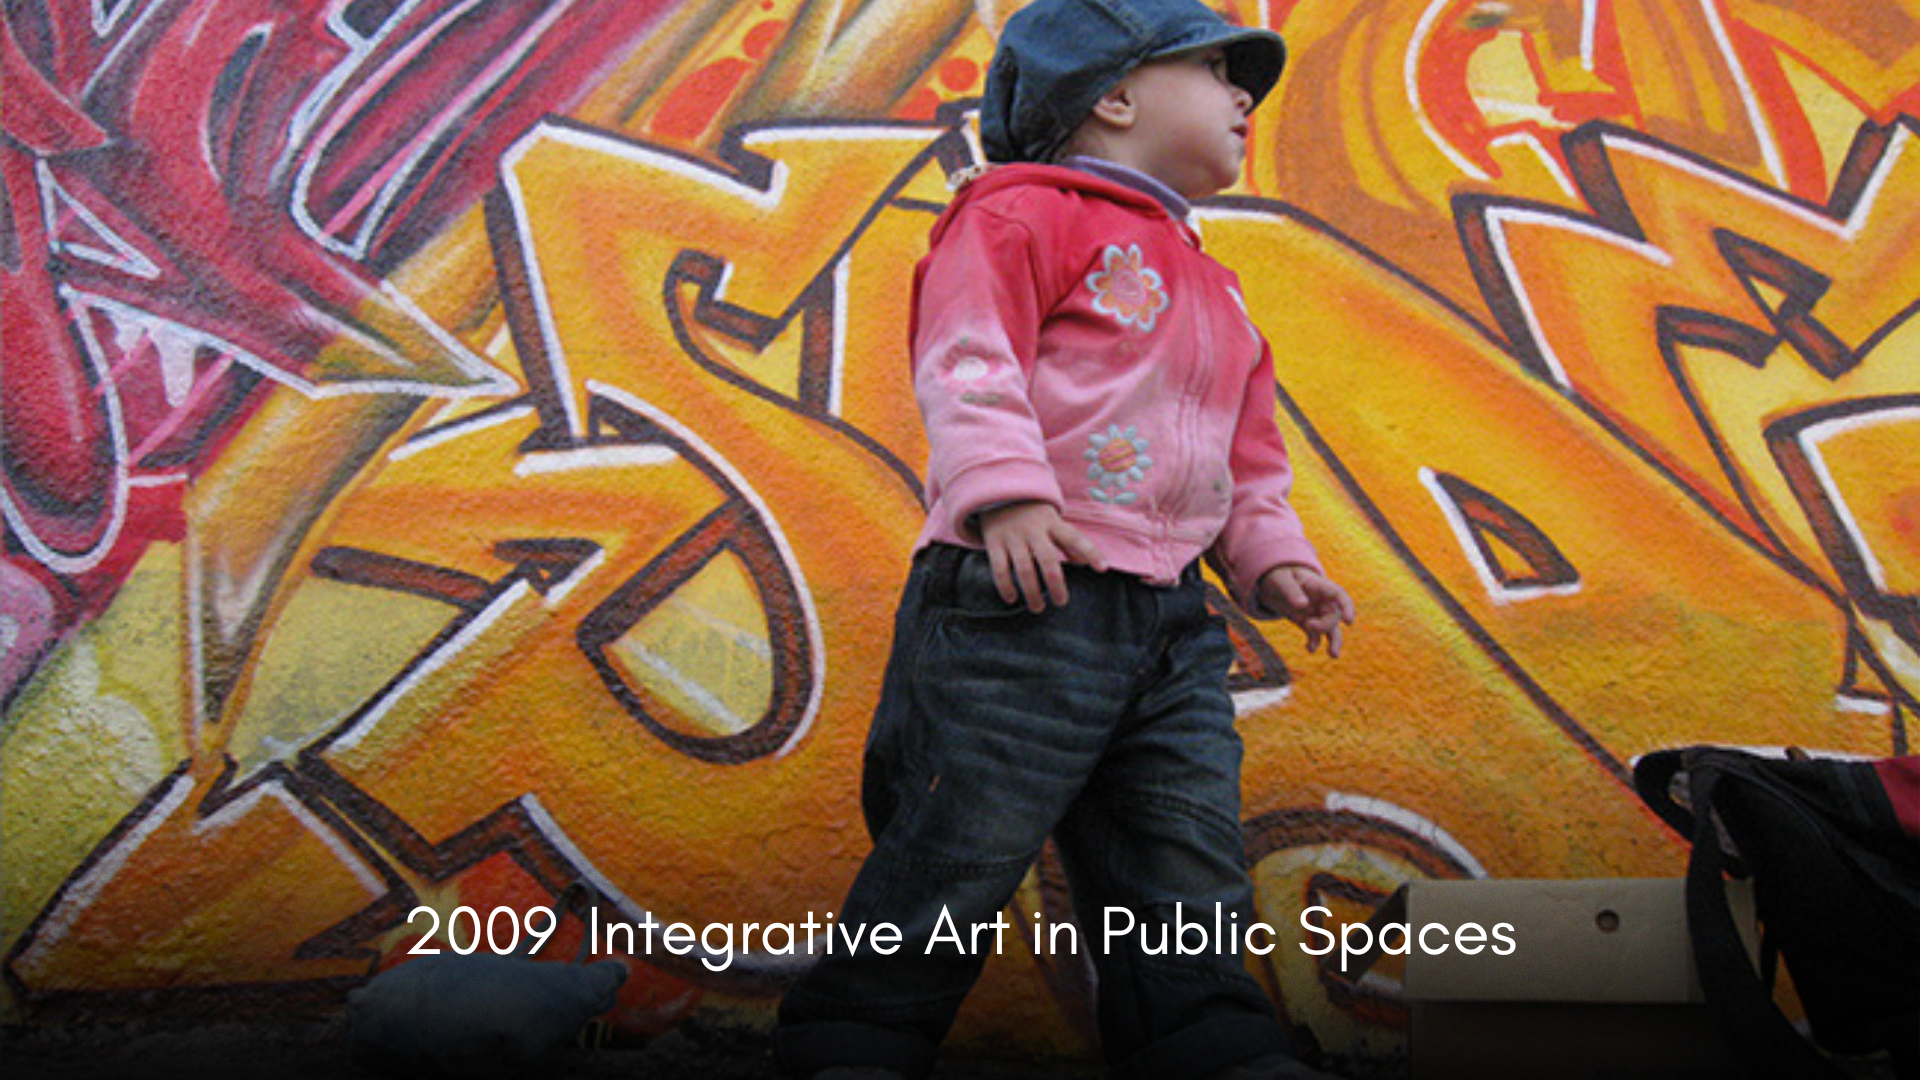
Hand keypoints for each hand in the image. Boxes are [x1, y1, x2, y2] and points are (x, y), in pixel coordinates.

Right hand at [978, 502, 1108, 611]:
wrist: (998, 493)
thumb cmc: (1032, 514)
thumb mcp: (1053, 521)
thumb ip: (1068, 542)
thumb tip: (1085, 563)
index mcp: (1052, 523)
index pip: (1075, 538)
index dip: (1091, 552)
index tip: (1102, 568)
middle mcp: (1034, 530)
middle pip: (1048, 559)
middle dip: (1056, 584)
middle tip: (1061, 602)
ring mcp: (1013, 536)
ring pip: (1024, 568)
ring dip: (1032, 591)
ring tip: (1038, 608)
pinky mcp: (994, 542)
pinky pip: (1000, 568)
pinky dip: (1006, 586)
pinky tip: (1012, 599)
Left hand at [1256, 565, 1355, 656]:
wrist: (1270, 582)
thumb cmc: (1277, 575)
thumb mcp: (1280, 580)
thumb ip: (1291, 591)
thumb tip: (1303, 605)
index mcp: (1318, 586)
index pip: (1339, 594)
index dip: (1347, 607)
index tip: (1349, 622)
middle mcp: (1321, 600)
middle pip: (1333, 616)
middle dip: (1325, 625)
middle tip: (1308, 626)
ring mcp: (1315, 612)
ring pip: (1330, 629)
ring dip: (1333, 642)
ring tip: (1333, 655)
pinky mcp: (1307, 622)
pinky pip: (1315, 635)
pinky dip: (1314, 643)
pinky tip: (1309, 649)